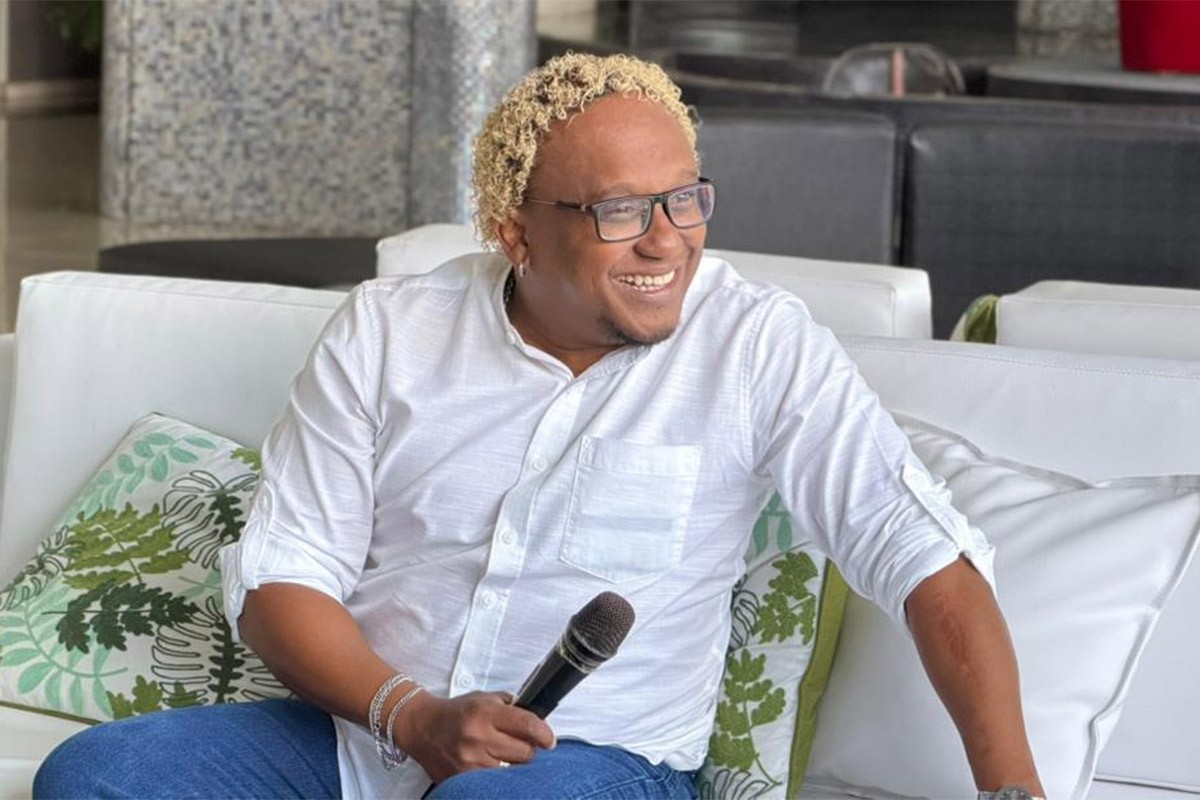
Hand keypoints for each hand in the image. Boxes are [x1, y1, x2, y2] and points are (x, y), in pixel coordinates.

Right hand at [393, 690, 554, 780]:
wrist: (421, 727)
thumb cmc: (456, 712)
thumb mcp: (483, 698)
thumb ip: (511, 706)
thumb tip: (537, 720)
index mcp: (484, 713)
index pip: (527, 725)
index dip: (544, 734)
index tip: (549, 740)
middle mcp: (477, 737)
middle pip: (524, 753)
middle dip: (528, 749)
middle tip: (522, 744)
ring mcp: (468, 761)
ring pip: (511, 770)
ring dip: (512, 763)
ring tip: (502, 754)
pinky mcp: (461, 779)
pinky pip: (492, 781)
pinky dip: (496, 774)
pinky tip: (491, 764)